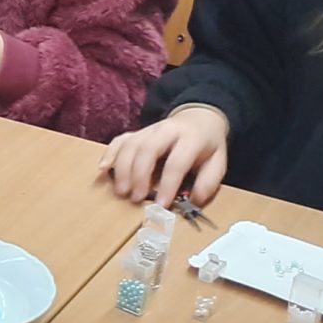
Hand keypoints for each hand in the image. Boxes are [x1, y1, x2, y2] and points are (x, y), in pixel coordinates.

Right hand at [98, 106, 229, 206]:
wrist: (200, 118)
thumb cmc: (207, 145)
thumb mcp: (219, 162)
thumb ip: (209, 182)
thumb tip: (194, 201)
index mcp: (191, 138)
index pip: (176, 162)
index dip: (168, 184)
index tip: (162, 205)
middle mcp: (166, 130)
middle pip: (147, 149)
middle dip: (139, 175)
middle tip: (136, 198)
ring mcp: (149, 130)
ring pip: (130, 145)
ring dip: (122, 169)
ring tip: (121, 192)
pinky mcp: (137, 132)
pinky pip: (120, 141)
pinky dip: (109, 154)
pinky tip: (103, 169)